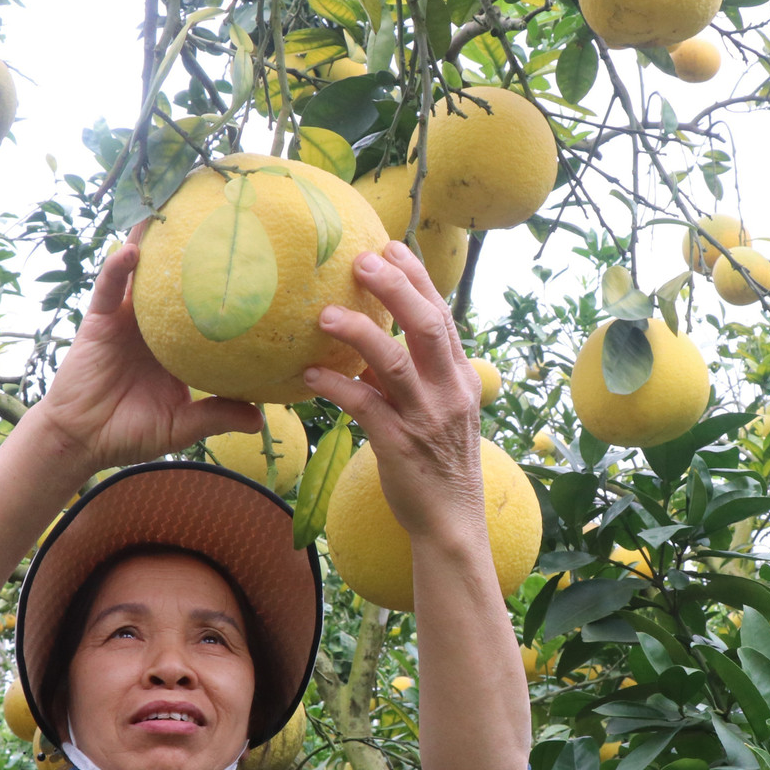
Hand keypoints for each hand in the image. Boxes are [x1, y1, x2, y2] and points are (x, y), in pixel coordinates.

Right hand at [37, 222, 261, 472]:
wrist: (84, 440)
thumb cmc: (132, 431)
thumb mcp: (182, 425)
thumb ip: (216, 415)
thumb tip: (260, 417)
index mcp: (177, 345)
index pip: (205, 310)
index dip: (223, 287)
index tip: (252, 262)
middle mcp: (154, 325)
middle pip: (176, 280)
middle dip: (192, 247)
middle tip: (217, 211)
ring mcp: (126, 319)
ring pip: (142, 273)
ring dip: (153, 241)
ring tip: (173, 206)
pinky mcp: (99, 320)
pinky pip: (110, 288)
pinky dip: (119, 267)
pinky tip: (134, 249)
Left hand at [303, 242, 485, 541]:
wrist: (451, 522)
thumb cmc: (437, 465)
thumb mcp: (438, 413)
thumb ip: (412, 378)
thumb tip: (369, 348)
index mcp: (460, 378)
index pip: (441, 316)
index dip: (417, 278)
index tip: (390, 246)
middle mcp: (448, 392)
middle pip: (426, 326)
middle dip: (395, 287)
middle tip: (361, 260)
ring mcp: (426, 418)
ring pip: (394, 363)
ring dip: (358, 333)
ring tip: (323, 314)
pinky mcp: (399, 446)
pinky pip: (364, 407)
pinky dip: (335, 386)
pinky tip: (308, 374)